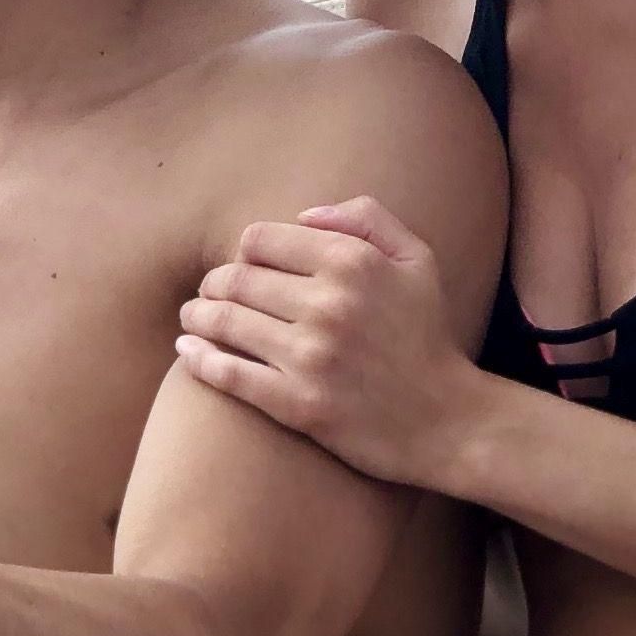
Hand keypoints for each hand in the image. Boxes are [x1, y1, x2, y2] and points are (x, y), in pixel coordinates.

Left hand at [174, 196, 470, 490]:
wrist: (447, 421)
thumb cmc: (427, 336)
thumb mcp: (416, 261)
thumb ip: (366, 219)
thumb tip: (303, 215)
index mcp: (351, 262)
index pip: (260, 239)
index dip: (244, 250)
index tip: (243, 265)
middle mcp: (328, 304)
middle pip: (235, 278)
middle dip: (213, 284)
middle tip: (208, 294)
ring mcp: (310, 356)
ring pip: (224, 322)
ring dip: (198, 317)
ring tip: (193, 319)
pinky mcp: (298, 404)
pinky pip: (229, 374)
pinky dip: (199, 360)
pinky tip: (188, 354)